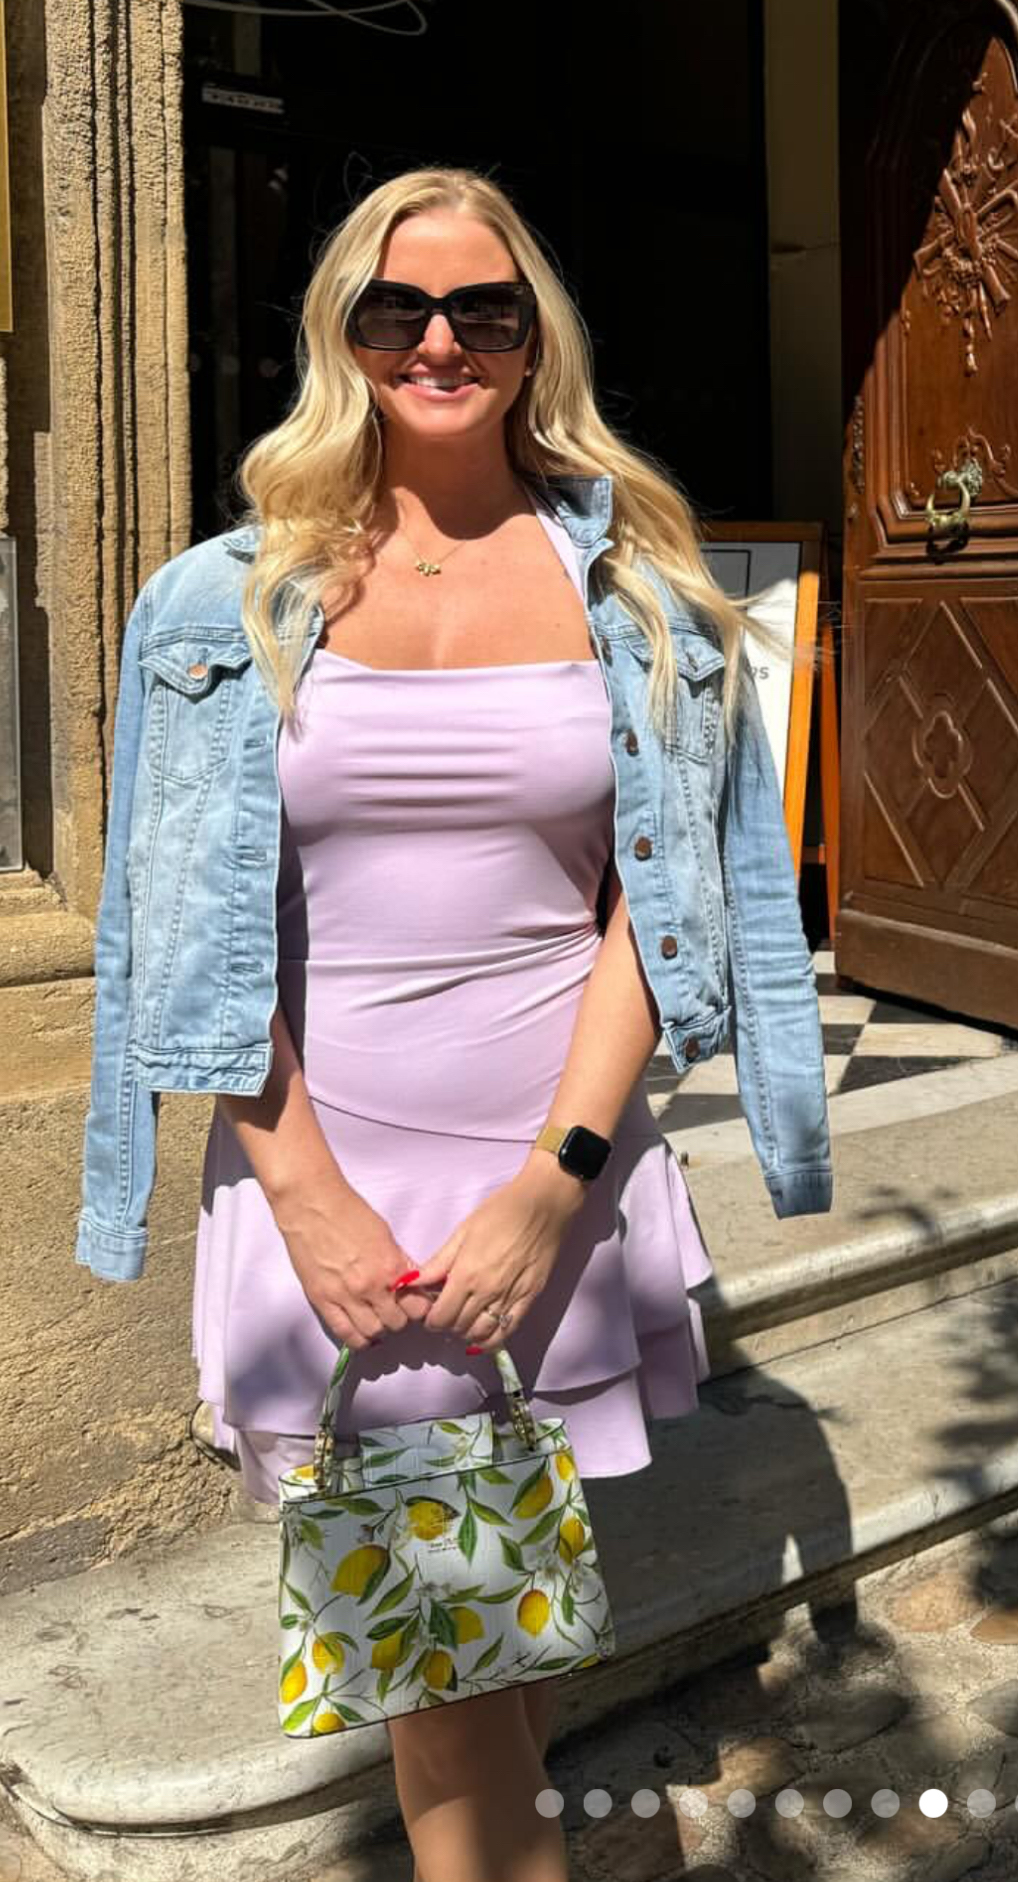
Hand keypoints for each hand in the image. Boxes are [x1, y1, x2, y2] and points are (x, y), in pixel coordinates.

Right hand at [273, 1173, 431, 1348]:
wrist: (311, 1204)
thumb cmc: (348, 1211)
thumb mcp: (385, 1234)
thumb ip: (399, 1261)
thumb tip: (412, 1281)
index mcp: (391, 1267)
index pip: (417, 1307)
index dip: (418, 1307)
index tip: (413, 1304)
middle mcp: (371, 1286)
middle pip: (397, 1323)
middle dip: (399, 1318)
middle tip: (393, 1309)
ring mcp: (345, 1296)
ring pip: (373, 1332)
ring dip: (378, 1328)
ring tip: (376, 1317)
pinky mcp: (322, 1300)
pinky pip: (344, 1333)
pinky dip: (357, 1338)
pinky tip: (361, 1332)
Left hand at [405, 1159, 586, 1352]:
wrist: (543, 1205)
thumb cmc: (501, 1212)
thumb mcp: (463, 1232)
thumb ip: (438, 1262)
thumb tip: (412, 1281)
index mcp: (467, 1274)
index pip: (441, 1316)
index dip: (431, 1321)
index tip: (430, 1313)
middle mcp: (487, 1292)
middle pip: (459, 1327)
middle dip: (447, 1326)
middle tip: (445, 1314)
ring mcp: (510, 1298)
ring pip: (482, 1334)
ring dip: (467, 1335)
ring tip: (462, 1323)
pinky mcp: (530, 1299)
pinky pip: (508, 1330)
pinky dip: (492, 1340)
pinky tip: (483, 1337)